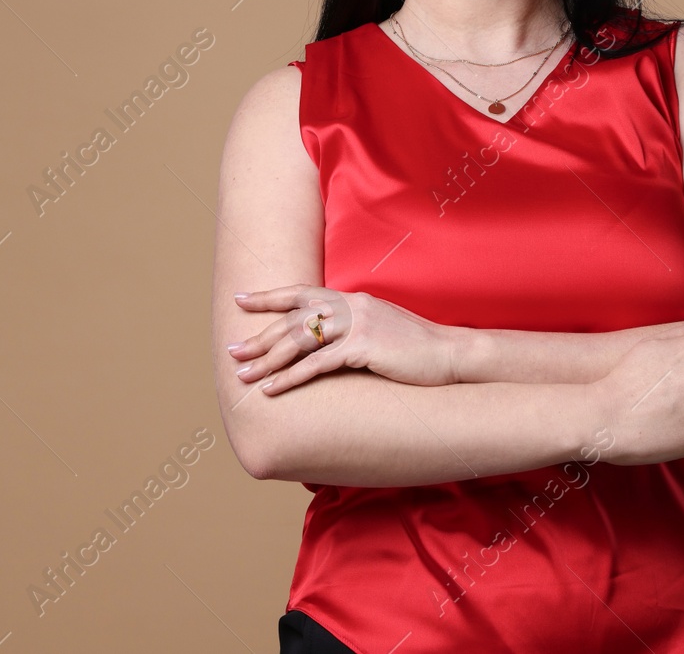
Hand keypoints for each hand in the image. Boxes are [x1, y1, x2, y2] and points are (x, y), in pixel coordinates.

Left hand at [227, 285, 457, 393]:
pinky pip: (317, 364)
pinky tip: (272, 390)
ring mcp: (358, 324)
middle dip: (259, 336)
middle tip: (232, 351)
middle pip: (293, 319)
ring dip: (267, 360)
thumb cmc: (417, 350)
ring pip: (300, 340)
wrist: (451, 355)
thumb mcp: (382, 328)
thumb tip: (329, 341)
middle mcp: (351, 305)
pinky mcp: (364, 347)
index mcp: (353, 299)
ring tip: (242, 376)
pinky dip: (290, 378)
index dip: (269, 297)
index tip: (241, 300)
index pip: (302, 294)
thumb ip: (354, 327)